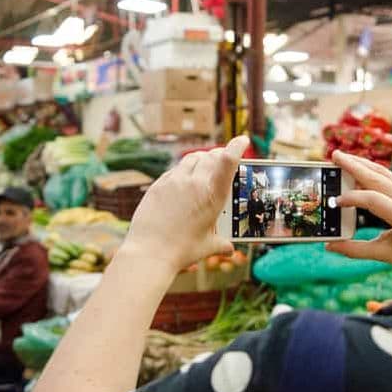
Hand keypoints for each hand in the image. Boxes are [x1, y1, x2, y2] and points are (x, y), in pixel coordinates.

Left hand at [120, 136, 248, 271]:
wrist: (150, 252)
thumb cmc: (182, 251)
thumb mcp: (208, 246)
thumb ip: (221, 244)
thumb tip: (229, 249)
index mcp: (213, 195)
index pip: (228, 161)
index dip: (237, 146)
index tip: (242, 140)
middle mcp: (194, 183)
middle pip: (211, 156)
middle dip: (220, 153)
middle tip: (225, 155)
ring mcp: (174, 182)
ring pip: (192, 158)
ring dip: (202, 158)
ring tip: (205, 164)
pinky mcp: (158, 186)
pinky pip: (175, 170)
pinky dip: (184, 170)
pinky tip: (184, 179)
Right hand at [326, 151, 391, 296]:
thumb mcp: (382, 254)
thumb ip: (355, 250)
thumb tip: (330, 245)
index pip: (372, 199)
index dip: (351, 198)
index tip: (335, 202)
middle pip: (376, 177)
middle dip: (353, 165)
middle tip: (334, 155)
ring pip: (381, 172)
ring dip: (361, 163)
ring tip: (341, 157)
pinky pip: (386, 176)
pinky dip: (369, 170)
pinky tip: (355, 167)